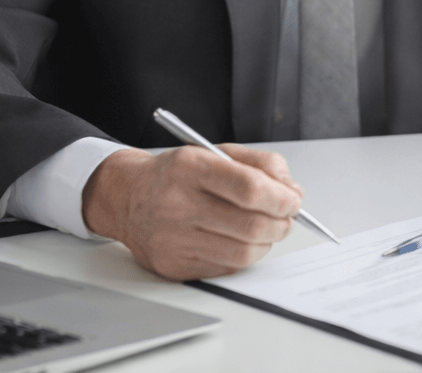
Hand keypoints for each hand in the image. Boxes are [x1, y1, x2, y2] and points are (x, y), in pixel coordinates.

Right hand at [82, 143, 301, 279]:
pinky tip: (243, 241)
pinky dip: (245, 256)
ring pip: (242, 252)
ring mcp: (173, 239)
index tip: (293, 200)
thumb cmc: (178, 174)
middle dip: (281, 223)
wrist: (128, 197)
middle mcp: (177, 204)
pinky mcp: (172, 265)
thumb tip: (291, 192)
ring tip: (267, 229)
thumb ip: (261, 164)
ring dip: (267, 242)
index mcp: (190, 168)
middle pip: (250, 225)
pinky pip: (226, 268)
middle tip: (287, 218)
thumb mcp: (217, 153)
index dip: (280, 198)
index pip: (248, 188)